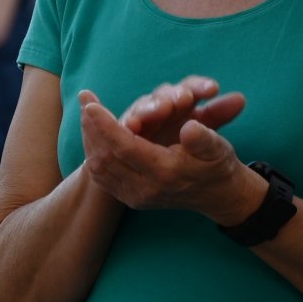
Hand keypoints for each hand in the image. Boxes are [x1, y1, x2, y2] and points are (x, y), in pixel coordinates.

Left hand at [77, 86, 255, 219]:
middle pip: (105, 157)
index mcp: (165, 173)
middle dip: (91, 128)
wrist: (218, 196)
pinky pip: (102, 178)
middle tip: (84, 102)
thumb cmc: (217, 165)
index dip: (105, 125)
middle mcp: (146, 189)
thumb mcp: (218, 149)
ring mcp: (136, 197)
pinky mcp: (131, 199)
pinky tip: (93, 136)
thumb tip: (190, 125)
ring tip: (86, 114)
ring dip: (89, 139)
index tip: (91, 104)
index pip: (125, 148)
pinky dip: (94, 154)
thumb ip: (204, 139)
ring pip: (99, 168)